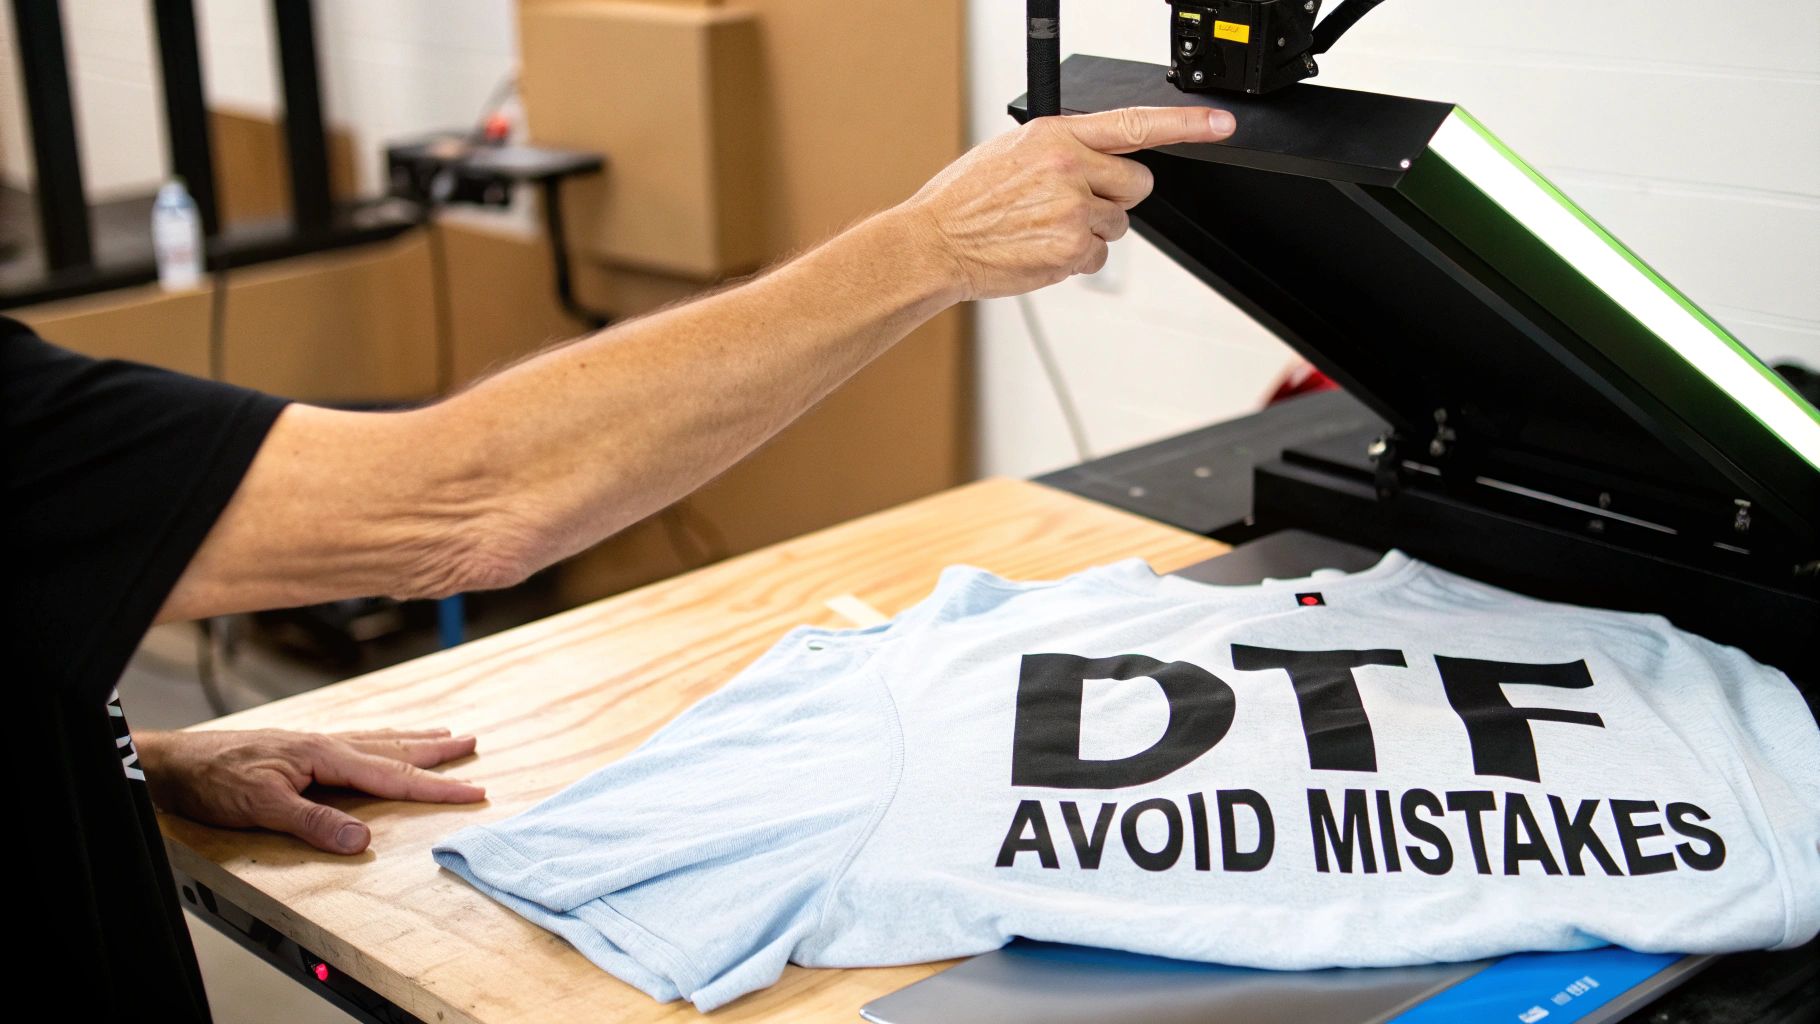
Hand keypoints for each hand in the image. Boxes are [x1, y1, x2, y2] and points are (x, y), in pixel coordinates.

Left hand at [137, 728, 484, 853]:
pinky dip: (384, 740)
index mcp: (324, 756)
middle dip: (436, 750)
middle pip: (394, 748)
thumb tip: (362, 840)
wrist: (174, 761)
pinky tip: (384, 742)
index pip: (392, 774)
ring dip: (414, 740)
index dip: (436, 785)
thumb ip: (313, 822)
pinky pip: (358, 742)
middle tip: (474, 744)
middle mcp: (326, 745)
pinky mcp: (301, 749)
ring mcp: (314, 745)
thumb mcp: (261, 807)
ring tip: (445, 734)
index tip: (474, 790)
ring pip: (378, 741)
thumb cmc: (213, 780)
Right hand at [898, 106, 1236, 300]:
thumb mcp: (1012, 152)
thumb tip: (1096, 161)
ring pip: (1116, 225)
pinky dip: (1074, 259)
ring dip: (1089, 231)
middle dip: (1114, 197)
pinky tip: (1040, 250)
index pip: (1135, 123)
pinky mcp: (1072, 249)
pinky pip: (1097, 257)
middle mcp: (1070, 168)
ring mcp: (1073, 210)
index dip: (1187, 124)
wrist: (934, 243)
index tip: (1221, 124)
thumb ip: (1062, 151)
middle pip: (1136, 184)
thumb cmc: (965, 201)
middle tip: (1072, 205)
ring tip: (1042, 228)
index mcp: (1056, 136)